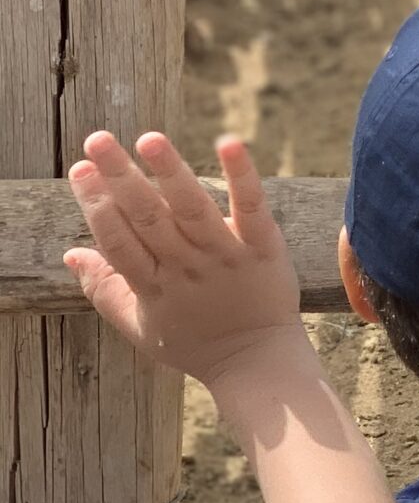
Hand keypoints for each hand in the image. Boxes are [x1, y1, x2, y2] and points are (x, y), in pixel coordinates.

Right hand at [65, 131, 303, 386]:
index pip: (117, 240)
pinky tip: (230, 143)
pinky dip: (242, 176)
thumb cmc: (194, 344)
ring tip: (149, 138)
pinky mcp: (263, 249)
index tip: (80, 168)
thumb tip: (70, 254)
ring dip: (170, 171)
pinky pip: (251, 208)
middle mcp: (185, 267)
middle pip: (147, 217)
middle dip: (120, 177)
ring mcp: (224, 256)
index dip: (96, 205)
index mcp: (152, 286)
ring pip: (192, 208)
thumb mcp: (139, 326)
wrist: (257, 364)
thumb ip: (103, 289)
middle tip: (97, 139)